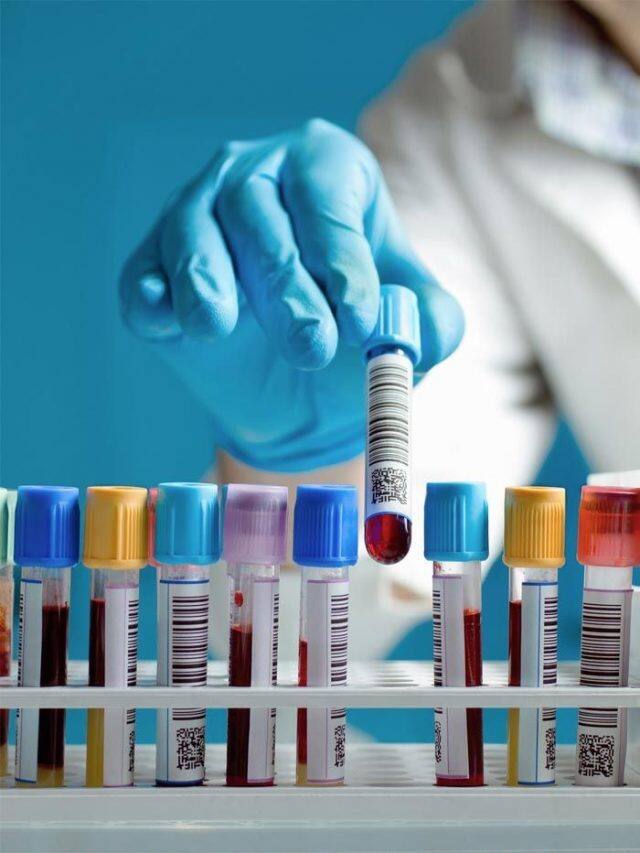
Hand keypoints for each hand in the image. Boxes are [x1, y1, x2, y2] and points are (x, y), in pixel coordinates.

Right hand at [119, 119, 463, 470]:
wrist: (300, 390)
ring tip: (220, 327)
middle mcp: (255, 177)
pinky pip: (144, 278)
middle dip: (286, 284)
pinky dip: (151, 297)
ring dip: (209, 282)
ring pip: (193, 234)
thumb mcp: (406, 329)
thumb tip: (422, 333)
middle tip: (313, 345)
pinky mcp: (152, 269)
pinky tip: (165, 318)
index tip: (360, 318)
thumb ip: (433, 325)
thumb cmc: (356, 336)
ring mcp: (195, 217)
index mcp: (325, 169)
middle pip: (259, 213)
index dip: (342, 255)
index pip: (327, 197)